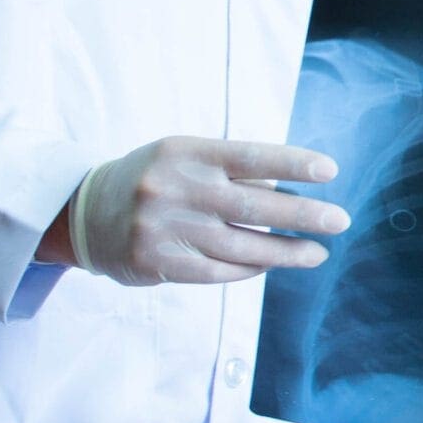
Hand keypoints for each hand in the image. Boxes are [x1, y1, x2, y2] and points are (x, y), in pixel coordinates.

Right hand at [64, 137, 349, 286]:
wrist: (81, 213)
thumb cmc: (151, 179)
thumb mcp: (182, 157)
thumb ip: (228, 169)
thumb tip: (289, 188)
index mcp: (185, 152)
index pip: (250, 155)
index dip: (293, 163)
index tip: (331, 171)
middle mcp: (175, 188)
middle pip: (253, 203)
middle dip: (304, 214)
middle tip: (340, 220)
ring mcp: (165, 227)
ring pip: (241, 244)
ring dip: (286, 251)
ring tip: (317, 253)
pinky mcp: (157, 261)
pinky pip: (217, 270)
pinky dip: (249, 268)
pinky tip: (271, 264)